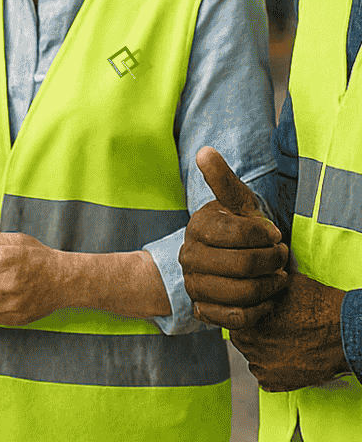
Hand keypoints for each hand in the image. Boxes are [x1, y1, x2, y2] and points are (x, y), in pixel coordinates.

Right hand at [179, 147, 289, 329]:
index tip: (274, 234)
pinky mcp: (203, 310)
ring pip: (240, 294)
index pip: (236, 234)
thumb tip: (203, 151)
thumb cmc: (240, 229)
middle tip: (281, 256)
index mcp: (197, 227)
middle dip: (272, 262)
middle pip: (242, 266)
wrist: (232, 261)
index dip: (263, 236)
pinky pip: (236, 318)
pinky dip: (258, 310)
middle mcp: (188, 256)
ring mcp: (193, 285)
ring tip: (277, 277)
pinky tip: (266, 297)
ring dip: (269, 287)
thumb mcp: (237, 203)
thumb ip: (222, 179)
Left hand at [230, 273, 348, 390]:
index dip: (246, 311)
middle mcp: (247, 344)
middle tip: (273, 326)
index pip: (233, 313)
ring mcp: (260, 365)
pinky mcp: (275, 383)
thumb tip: (254, 270)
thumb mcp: (284, 281)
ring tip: (282, 341)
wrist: (344, 332)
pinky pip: (264, 375)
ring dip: (262, 349)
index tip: (259, 311)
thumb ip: (262, 279)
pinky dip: (272, 368)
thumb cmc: (317, 306)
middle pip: (241, 335)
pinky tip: (287, 355)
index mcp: (245, 317)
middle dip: (253, 330)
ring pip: (252, 355)